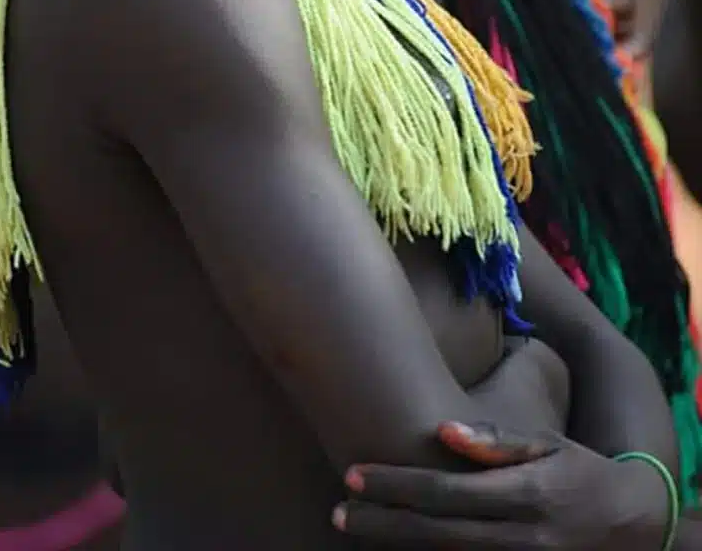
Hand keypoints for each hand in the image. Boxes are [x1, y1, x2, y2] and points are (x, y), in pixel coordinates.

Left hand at [333, 422, 669, 547]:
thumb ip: (497, 440)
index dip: (396, 485)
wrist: (630, 525)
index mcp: (524, 495)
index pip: (445, 491)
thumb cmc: (578, 471)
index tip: (354, 474)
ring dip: (396, 547)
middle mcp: (520, 538)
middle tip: (338, 511)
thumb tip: (443, 429)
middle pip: (435, 533)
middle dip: (381, 523)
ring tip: (354, 529)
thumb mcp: (547, 443)